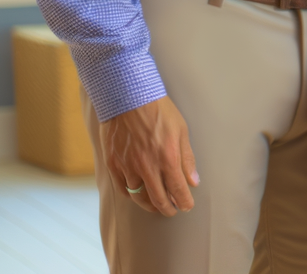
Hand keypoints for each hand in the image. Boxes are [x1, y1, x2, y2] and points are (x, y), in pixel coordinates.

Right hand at [100, 95, 198, 216]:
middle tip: (172, 210)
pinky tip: (137, 195)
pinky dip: (131, 195)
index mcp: (167, 158)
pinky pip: (122, 188)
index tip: (187, 206)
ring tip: (156, 206)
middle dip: (168, 208)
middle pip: (158, 198)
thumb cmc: (159, 111)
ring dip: (149, 204)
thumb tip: (193, 180)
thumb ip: (187, 158)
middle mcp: (147, 166)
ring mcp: (128, 166)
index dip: (184, 201)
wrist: (128, 97)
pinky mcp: (113, 163)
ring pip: (139, 197)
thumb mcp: (181, 130)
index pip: (178, 190)